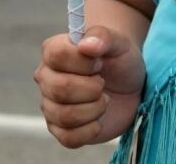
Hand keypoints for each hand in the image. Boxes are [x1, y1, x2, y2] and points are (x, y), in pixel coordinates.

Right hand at [33, 26, 144, 147]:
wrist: (129, 86)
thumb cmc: (120, 59)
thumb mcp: (119, 42)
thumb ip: (103, 36)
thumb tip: (85, 44)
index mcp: (54, 51)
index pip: (57, 55)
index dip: (83, 61)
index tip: (100, 62)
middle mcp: (46, 78)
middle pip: (60, 89)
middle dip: (92, 87)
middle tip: (103, 82)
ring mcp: (51, 105)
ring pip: (64, 115)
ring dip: (94, 108)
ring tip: (104, 98)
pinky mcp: (60, 129)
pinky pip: (68, 138)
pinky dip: (91, 129)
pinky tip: (99, 118)